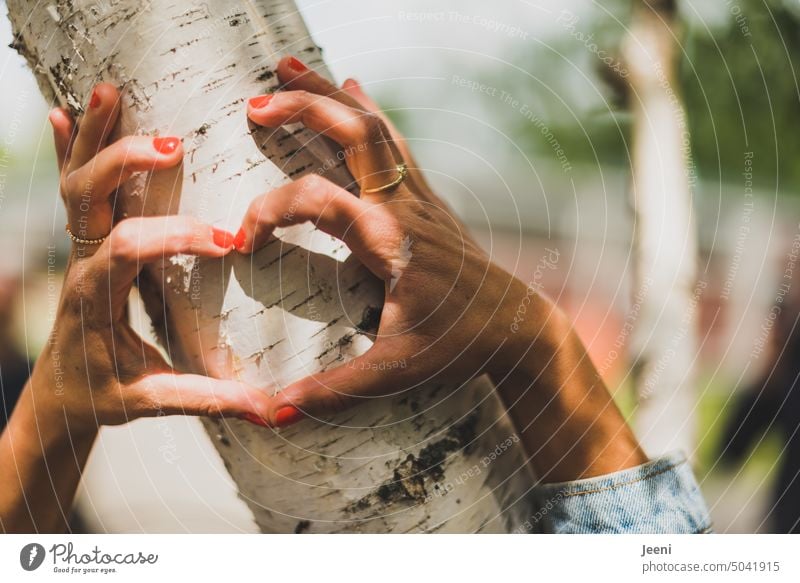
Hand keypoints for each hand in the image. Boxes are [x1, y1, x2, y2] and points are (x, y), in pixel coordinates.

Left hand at [38, 84, 271, 433]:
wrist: (56, 399)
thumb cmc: (101, 396)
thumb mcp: (151, 400)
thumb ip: (207, 399)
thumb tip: (266, 408)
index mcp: (98, 297)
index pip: (130, 249)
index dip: (176, 237)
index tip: (226, 242)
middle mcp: (82, 264)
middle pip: (89, 198)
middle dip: (126, 164)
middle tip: (172, 145)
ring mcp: (78, 249)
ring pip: (75, 183)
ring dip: (90, 136)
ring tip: (107, 91)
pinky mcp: (83, 244)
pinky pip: (69, 188)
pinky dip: (64, 148)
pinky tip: (61, 112)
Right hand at [236, 57, 559, 426]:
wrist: (519, 325)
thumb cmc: (460, 345)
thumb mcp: (396, 372)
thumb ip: (335, 391)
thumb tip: (274, 411)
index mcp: (390, 242)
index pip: (319, 201)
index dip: (271, 210)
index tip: (241, 240)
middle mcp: (404, 207)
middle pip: (355, 134)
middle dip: (304, 108)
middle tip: (255, 101)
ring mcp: (419, 196)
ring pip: (376, 127)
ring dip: (331, 94)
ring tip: (290, 64)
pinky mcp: (427, 198)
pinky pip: (396, 141)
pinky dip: (368, 110)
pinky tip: (352, 86)